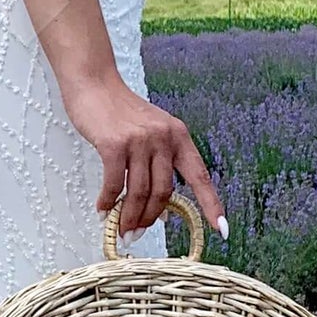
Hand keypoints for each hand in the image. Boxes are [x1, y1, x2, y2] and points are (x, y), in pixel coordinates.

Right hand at [65, 73, 225, 244]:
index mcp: (179, 136)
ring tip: (122, 230)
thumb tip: (160, 208)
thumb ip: (158, 162)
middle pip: (164, 191)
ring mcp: (140, 140)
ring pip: (140, 192)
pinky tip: (103, 210)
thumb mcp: (151, 131)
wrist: (94, 83)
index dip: (212, 205)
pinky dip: (108, 201)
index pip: (200, 176)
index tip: (222, 229)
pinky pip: (114, 183)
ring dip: (130, 217)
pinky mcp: (114, 144)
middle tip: (137, 234)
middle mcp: (164, 138)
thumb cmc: (120, 111)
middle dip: (151, 219)